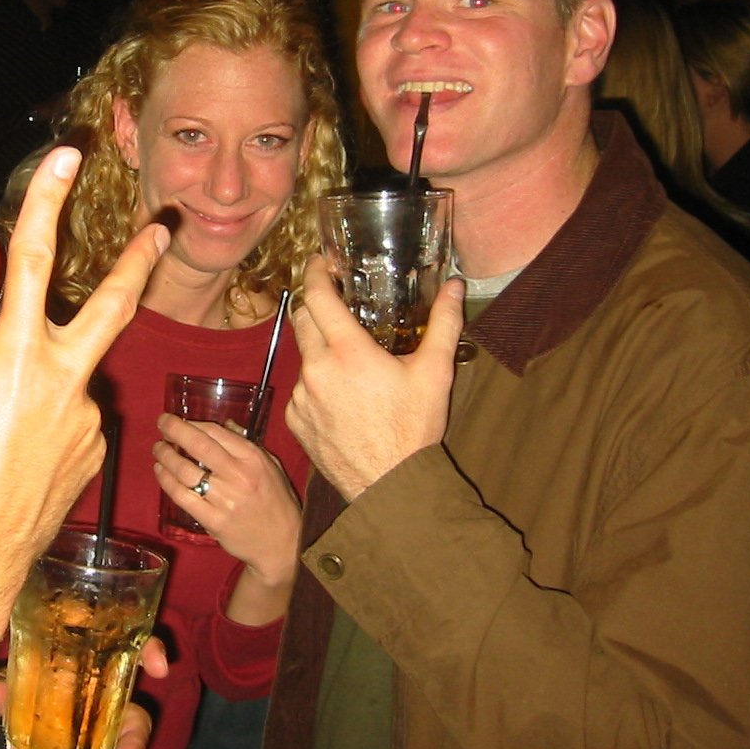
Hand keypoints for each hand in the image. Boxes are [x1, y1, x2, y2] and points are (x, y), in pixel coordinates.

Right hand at [0, 148, 168, 616]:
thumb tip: (8, 343)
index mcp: (17, 356)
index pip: (31, 261)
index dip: (46, 204)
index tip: (64, 157)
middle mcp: (65, 380)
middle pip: (112, 306)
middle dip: (137, 263)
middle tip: (160, 228)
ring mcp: (89, 419)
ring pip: (66, 379)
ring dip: (38, 391)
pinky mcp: (97, 454)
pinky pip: (70, 421)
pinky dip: (44, 427)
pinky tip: (15, 465)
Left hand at [0, 638, 168, 748]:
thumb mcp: (1, 674)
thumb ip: (8, 669)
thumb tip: (1, 664)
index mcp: (86, 672)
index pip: (128, 653)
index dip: (151, 652)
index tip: (160, 668)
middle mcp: (96, 705)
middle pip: (133, 718)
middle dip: (136, 742)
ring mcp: (91, 741)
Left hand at [152, 417, 299, 590]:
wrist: (283, 544)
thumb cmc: (277, 501)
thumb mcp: (270, 466)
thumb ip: (246, 444)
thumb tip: (223, 424)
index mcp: (253, 459)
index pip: (216, 433)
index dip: (192, 423)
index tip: (177, 419)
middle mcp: (239, 476)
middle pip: (199, 446)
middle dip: (174, 431)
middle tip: (161, 424)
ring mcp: (225, 500)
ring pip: (185, 472)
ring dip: (166, 456)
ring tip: (158, 449)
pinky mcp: (214, 522)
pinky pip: (183, 497)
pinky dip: (166, 482)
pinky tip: (160, 472)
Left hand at [287, 256, 464, 500]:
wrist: (390, 486)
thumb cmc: (413, 430)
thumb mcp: (435, 373)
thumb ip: (443, 323)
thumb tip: (454, 287)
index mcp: (347, 352)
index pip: (318, 296)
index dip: (316, 272)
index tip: (319, 262)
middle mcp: (316, 369)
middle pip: (302, 319)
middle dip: (317, 307)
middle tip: (339, 308)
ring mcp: (302, 396)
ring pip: (302, 356)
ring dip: (319, 350)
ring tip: (350, 364)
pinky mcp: (295, 419)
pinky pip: (300, 389)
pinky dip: (316, 384)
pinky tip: (343, 397)